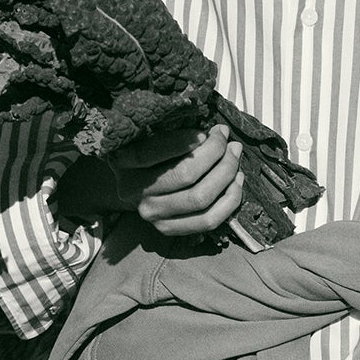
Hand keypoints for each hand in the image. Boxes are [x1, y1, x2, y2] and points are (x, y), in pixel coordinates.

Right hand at [56, 123, 244, 236]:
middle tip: (228, 141)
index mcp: (123, 162)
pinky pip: (208, 220)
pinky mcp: (169, 230)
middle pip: (185, 176)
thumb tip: (218, 131)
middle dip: (216, 154)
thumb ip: (173, 130)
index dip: (184, 141)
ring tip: (235, 156)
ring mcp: (151, 215)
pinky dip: (230, 200)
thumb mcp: (149, 135)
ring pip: (200, 199)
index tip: (206, 132)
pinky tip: (237, 180)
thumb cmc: (149, 153)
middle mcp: (133, 192)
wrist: (134, 186)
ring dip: (227, 174)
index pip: (151, 153)